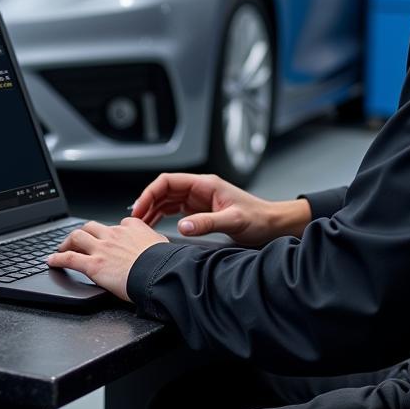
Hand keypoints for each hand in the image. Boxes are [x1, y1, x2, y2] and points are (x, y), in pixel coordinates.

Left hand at [45, 218, 167, 301]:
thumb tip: (155, 245)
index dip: (111, 232)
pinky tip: (51, 261)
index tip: (108, 239)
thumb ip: (153, 241)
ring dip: (67, 242)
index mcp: (132, 227)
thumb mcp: (162, 244)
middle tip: (78, 241)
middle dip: (83, 233)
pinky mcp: (93, 264)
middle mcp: (114, 234)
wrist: (159, 273)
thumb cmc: (165, 262)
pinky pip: (69, 258)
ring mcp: (102, 248)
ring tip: (62, 248)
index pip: (118, 224)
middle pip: (91, 227)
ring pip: (77, 236)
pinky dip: (57, 258)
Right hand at [130, 172, 311, 247]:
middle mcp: (200, 189)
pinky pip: (175, 210)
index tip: (140, 208)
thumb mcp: (233, 222)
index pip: (168, 181)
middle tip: (135, 220)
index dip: (150, 193)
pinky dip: (162, 216)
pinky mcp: (201, 210)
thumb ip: (207, 223)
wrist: (273, 225)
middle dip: (148, 202)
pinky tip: (155, 225)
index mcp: (205, 184)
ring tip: (141, 224)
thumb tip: (182, 227)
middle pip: (164, 190)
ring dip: (153, 210)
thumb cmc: (259, 219)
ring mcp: (200, 199)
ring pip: (168, 200)